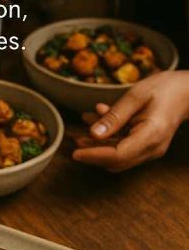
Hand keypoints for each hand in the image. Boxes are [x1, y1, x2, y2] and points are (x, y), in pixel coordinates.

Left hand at [73, 71, 188, 171]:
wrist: (188, 91)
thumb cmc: (166, 88)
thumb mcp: (136, 96)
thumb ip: (115, 116)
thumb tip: (93, 134)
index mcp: (151, 135)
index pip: (118, 155)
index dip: (94, 155)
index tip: (75, 152)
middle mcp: (152, 148)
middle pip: (116, 161)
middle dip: (92, 153)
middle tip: (72, 140)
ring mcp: (151, 149)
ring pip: (118, 156)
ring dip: (98, 145)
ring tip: (79, 130)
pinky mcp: (146, 145)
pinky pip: (124, 147)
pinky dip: (108, 138)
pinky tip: (98, 119)